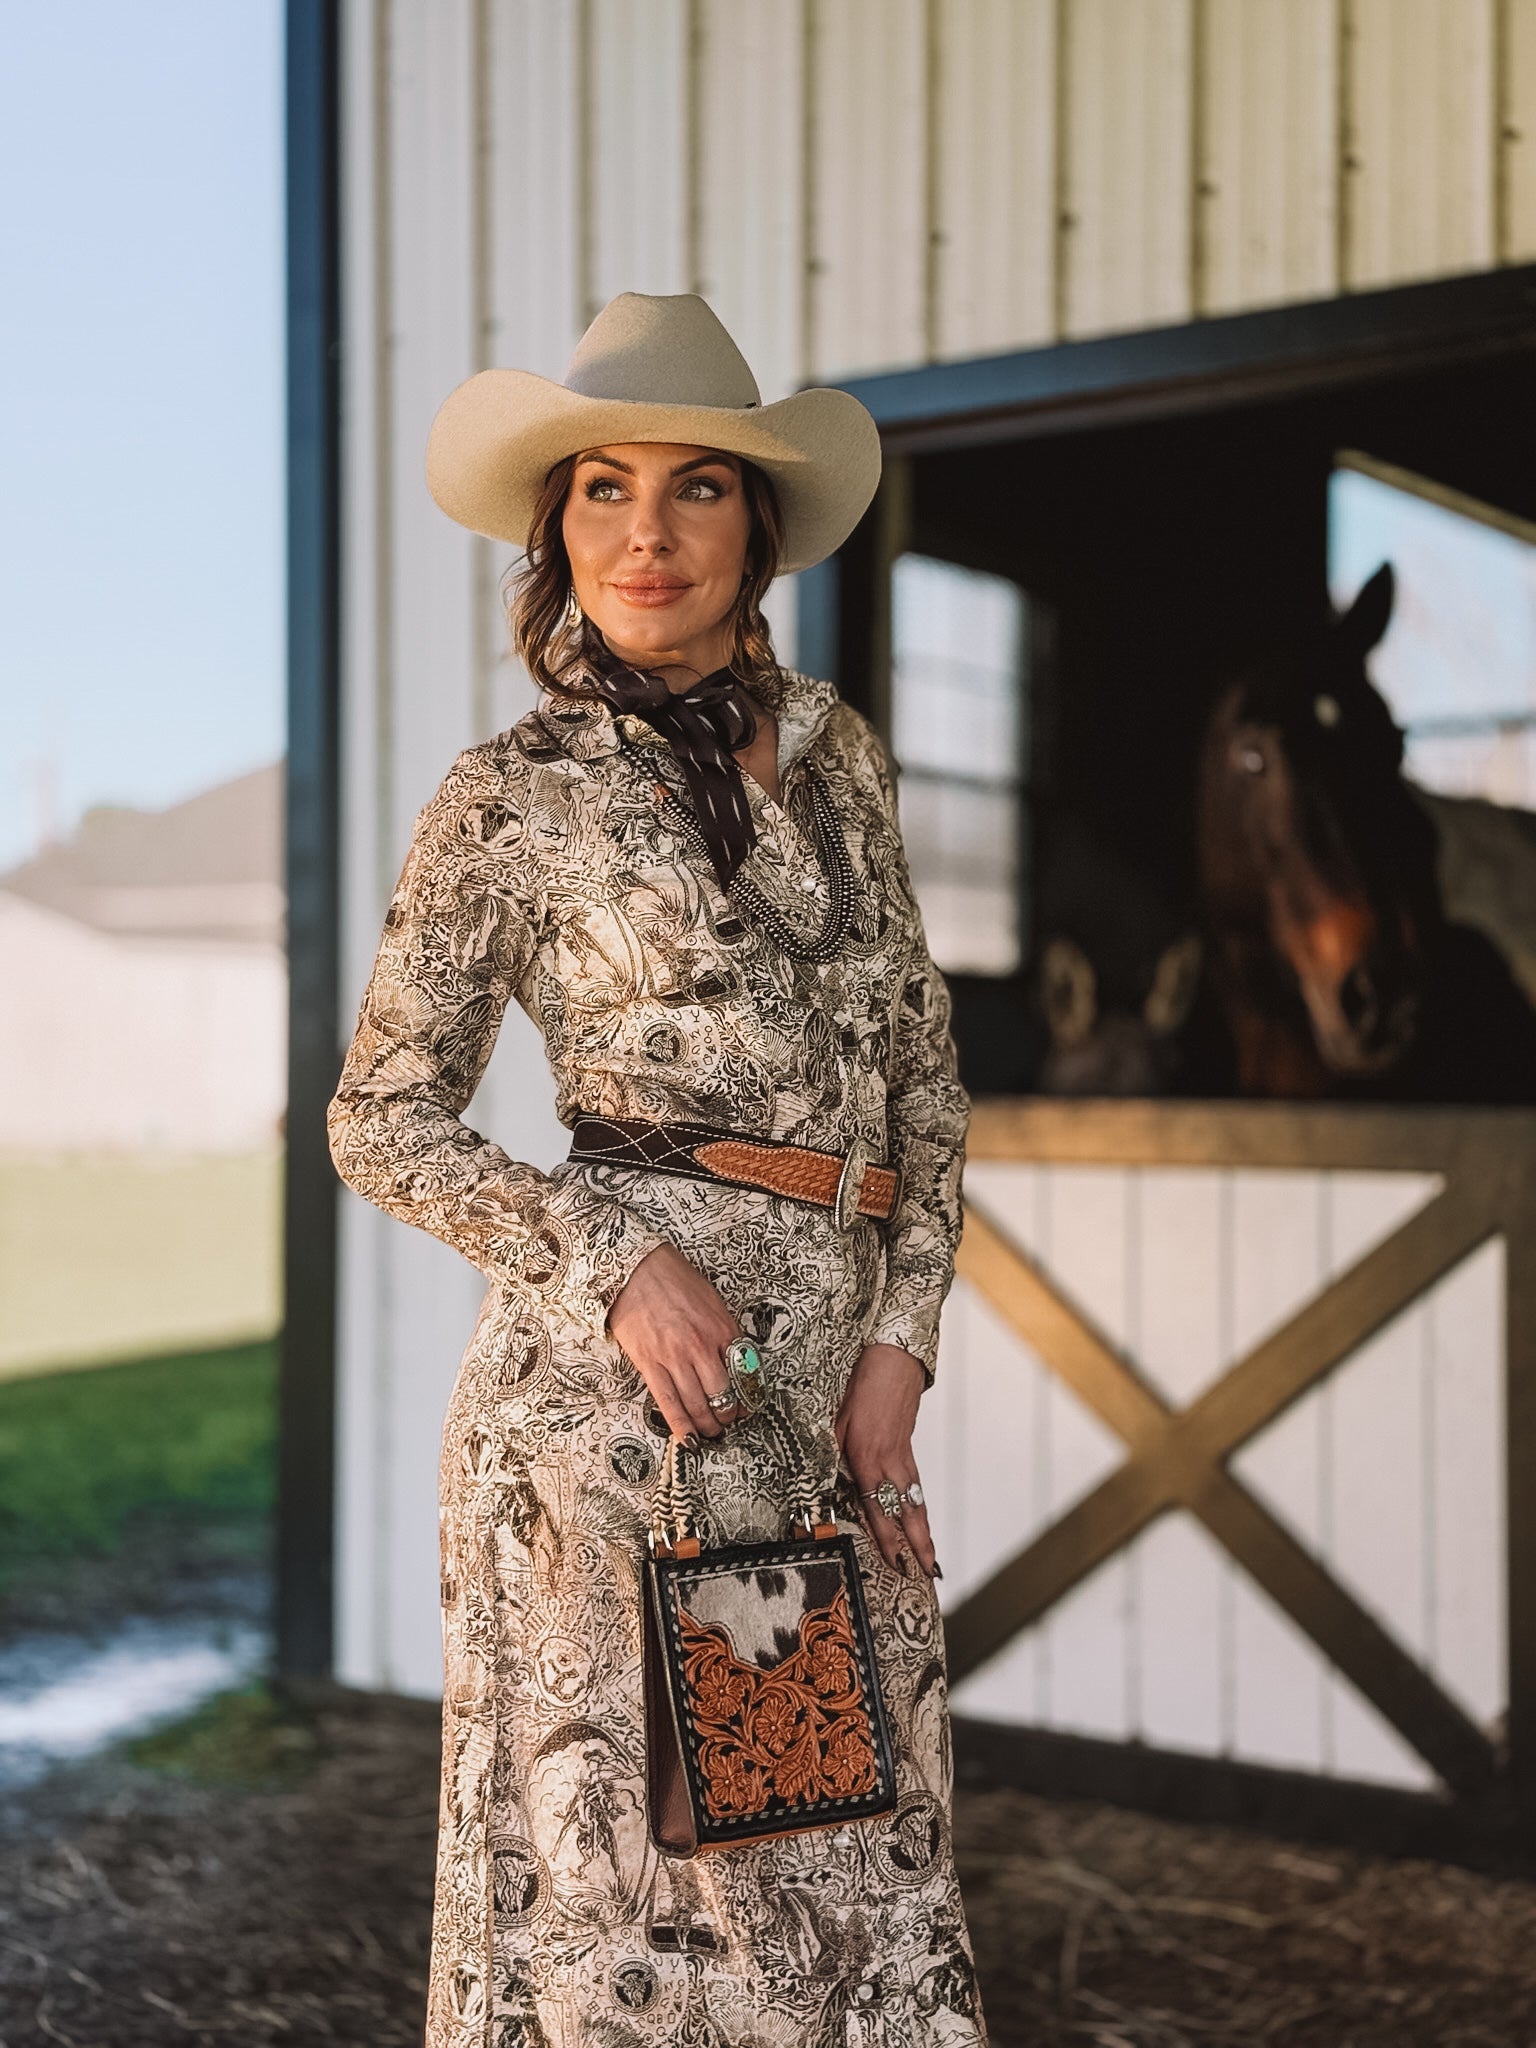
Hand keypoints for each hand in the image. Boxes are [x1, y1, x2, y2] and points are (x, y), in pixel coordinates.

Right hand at [607, 1243, 744, 1440]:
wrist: (634, 1268)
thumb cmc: (672, 1278)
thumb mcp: (711, 1299)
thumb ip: (723, 1329)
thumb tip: (731, 1358)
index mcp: (721, 1327)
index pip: (744, 1372)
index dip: (749, 1395)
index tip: (749, 1405)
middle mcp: (701, 1346)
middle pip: (724, 1394)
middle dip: (730, 1415)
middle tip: (730, 1423)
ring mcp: (675, 1357)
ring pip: (699, 1404)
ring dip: (709, 1425)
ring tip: (713, 1434)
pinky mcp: (650, 1364)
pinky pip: (668, 1402)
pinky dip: (681, 1425)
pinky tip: (690, 1440)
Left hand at [834, 1342, 936, 1578]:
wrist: (894, 1361)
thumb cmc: (861, 1386)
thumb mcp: (835, 1418)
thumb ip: (831, 1452)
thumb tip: (822, 1480)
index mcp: (867, 1457)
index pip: (877, 1507)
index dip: (887, 1537)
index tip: (895, 1562)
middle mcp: (889, 1462)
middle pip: (906, 1511)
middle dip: (918, 1545)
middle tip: (927, 1573)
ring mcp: (903, 1456)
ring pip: (916, 1501)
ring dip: (924, 1532)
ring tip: (932, 1558)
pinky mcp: (909, 1449)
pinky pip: (916, 1485)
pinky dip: (920, 1508)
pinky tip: (921, 1520)